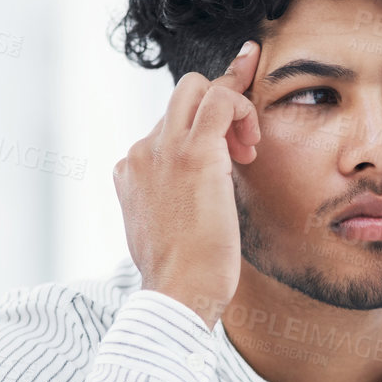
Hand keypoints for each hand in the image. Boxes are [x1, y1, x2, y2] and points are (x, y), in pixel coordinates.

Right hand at [113, 42, 261, 328]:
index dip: (202, 120)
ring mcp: (163, 150)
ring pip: (197, 87)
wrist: (179, 294)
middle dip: (219, 102)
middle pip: (180, 96)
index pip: (167, 125)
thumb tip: (186, 199)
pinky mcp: (193, 153)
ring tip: (247, 151)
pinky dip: (242, 109)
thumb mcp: (163, 233)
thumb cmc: (180, 276)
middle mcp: (141, 153)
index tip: (233, 127)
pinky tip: (250, 144)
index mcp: (131, 171)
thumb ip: (166, 205)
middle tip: (243, 142)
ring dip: (232, 107)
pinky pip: (220, 100)